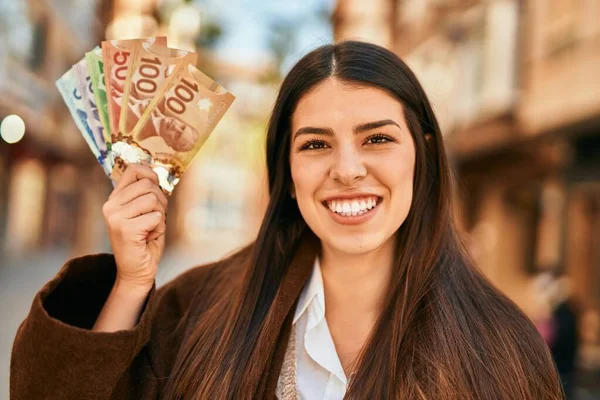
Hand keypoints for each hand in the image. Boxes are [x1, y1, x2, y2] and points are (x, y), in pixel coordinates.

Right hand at [102, 164, 167, 287]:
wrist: (137, 270)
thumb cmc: (145, 240)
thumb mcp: (145, 212)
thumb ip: (147, 193)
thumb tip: (157, 173)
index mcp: (115, 198)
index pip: (134, 169)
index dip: (151, 175)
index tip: (156, 189)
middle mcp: (111, 205)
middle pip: (148, 185)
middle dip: (161, 201)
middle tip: (154, 218)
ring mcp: (115, 217)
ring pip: (153, 199)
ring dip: (160, 216)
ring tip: (150, 228)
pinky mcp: (124, 229)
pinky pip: (156, 217)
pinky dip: (159, 227)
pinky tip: (148, 237)